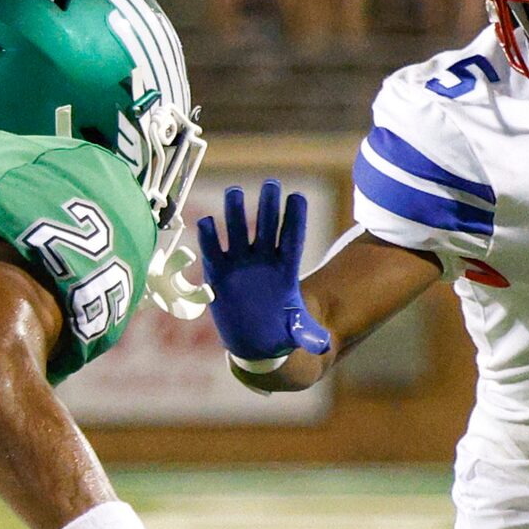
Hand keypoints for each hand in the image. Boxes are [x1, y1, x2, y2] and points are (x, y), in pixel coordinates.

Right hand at [196, 182, 331, 364]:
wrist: (255, 343)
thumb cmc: (280, 333)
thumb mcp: (296, 333)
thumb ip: (308, 334)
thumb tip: (323, 345)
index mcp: (285, 269)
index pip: (292, 238)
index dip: (294, 218)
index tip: (297, 196)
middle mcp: (263, 261)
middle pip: (266, 227)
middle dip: (268, 206)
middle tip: (270, 184)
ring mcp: (240, 265)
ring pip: (238, 232)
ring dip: (235, 213)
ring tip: (234, 192)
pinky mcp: (219, 274)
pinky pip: (213, 252)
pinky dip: (208, 238)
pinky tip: (206, 223)